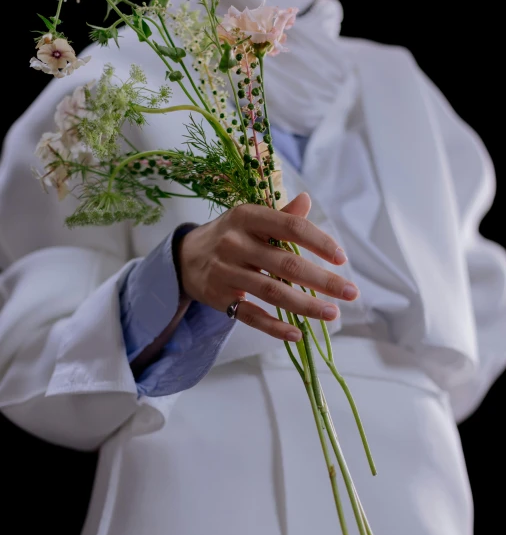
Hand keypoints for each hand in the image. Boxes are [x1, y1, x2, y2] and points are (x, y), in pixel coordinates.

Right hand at [176, 192, 358, 341]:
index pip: (291, 227)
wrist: (184, 258)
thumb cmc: (229, 235)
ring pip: (272, 292)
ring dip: (306, 306)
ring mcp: (226, 272)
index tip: (341, 259)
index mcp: (247, 216)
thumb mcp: (250, 219)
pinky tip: (297, 334)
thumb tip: (307, 200)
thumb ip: (281, 215)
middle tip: (351, 292)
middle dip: (323, 280)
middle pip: (286, 264)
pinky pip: (251, 316)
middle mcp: (234, 242)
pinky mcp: (219, 298)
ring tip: (332, 313)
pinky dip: (275, 327)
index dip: (319, 243)